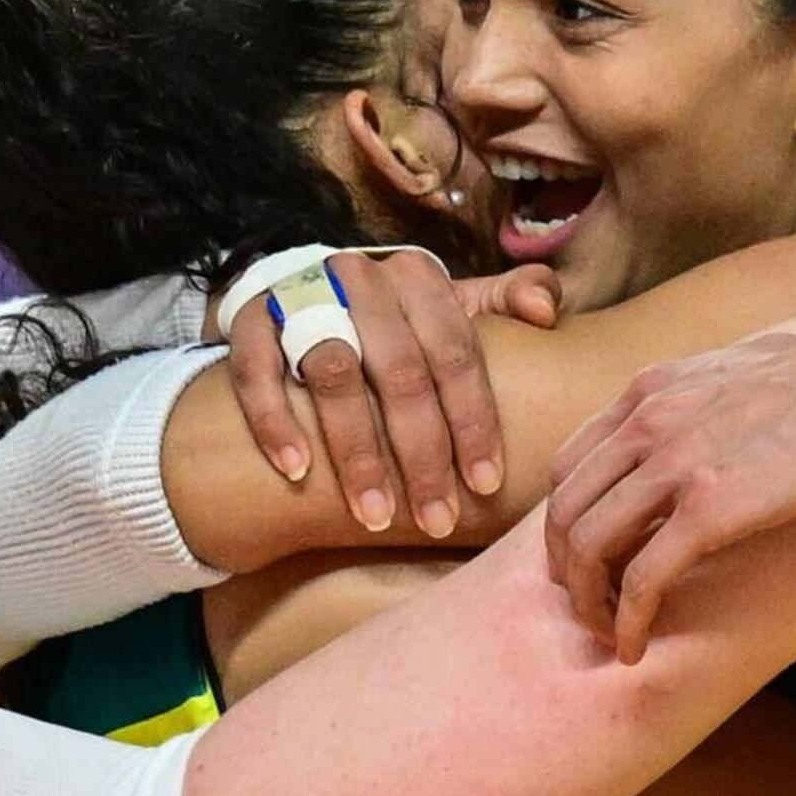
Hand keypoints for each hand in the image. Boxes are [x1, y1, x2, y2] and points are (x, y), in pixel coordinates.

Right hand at [221, 251, 546, 538]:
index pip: (456, 353)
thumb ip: (505, 303)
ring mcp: (300, 295)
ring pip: (334, 373)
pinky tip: (298, 472)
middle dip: (422, 455)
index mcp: (419, 277)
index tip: (486, 484)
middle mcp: (361, 278)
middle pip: (401, 372)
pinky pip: (257, 371)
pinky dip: (276, 421)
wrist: (300, 295)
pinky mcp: (249, 319)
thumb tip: (545, 312)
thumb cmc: (396, 320)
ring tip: (376, 514)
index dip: (474, 421)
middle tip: (436, 519)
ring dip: (358, 452)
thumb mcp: (451, 307)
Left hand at [546, 304, 795, 659]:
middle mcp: (646, 422)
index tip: (589, 562)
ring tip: (608, 632)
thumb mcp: (738, 372)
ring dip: (587, 601)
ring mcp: (672, 464)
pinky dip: (627, 622)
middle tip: (589, 605)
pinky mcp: (709, 509)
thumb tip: (704, 423)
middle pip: (565, 509)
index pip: (571, 465)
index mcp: (650, 390)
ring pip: (588, 547)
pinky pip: (641, 580)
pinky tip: (634, 648)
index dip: (567, 523)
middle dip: (565, 569)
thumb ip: (701, 400)